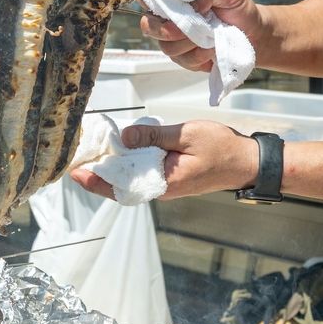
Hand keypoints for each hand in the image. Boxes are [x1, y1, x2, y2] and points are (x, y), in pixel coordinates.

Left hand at [70, 120, 257, 200]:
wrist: (246, 162)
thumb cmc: (221, 148)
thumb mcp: (186, 135)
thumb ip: (154, 137)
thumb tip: (124, 138)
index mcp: (164, 182)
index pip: (122, 186)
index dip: (96, 181)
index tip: (76, 173)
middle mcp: (162, 188)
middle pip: (123, 184)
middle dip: (100, 172)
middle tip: (79, 155)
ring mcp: (167, 184)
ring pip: (133, 178)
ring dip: (115, 166)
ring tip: (95, 150)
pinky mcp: (172, 177)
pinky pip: (145, 173)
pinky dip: (131, 162)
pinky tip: (124, 147)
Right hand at [140, 0, 263, 71]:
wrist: (255, 35)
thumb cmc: (239, 9)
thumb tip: (191, 3)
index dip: (149, 0)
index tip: (167, 5)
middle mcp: (170, 19)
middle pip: (150, 26)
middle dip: (170, 29)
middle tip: (195, 27)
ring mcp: (175, 41)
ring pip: (167, 47)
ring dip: (191, 44)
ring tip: (212, 37)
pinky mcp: (185, 59)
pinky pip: (183, 61)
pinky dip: (200, 56)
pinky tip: (213, 49)